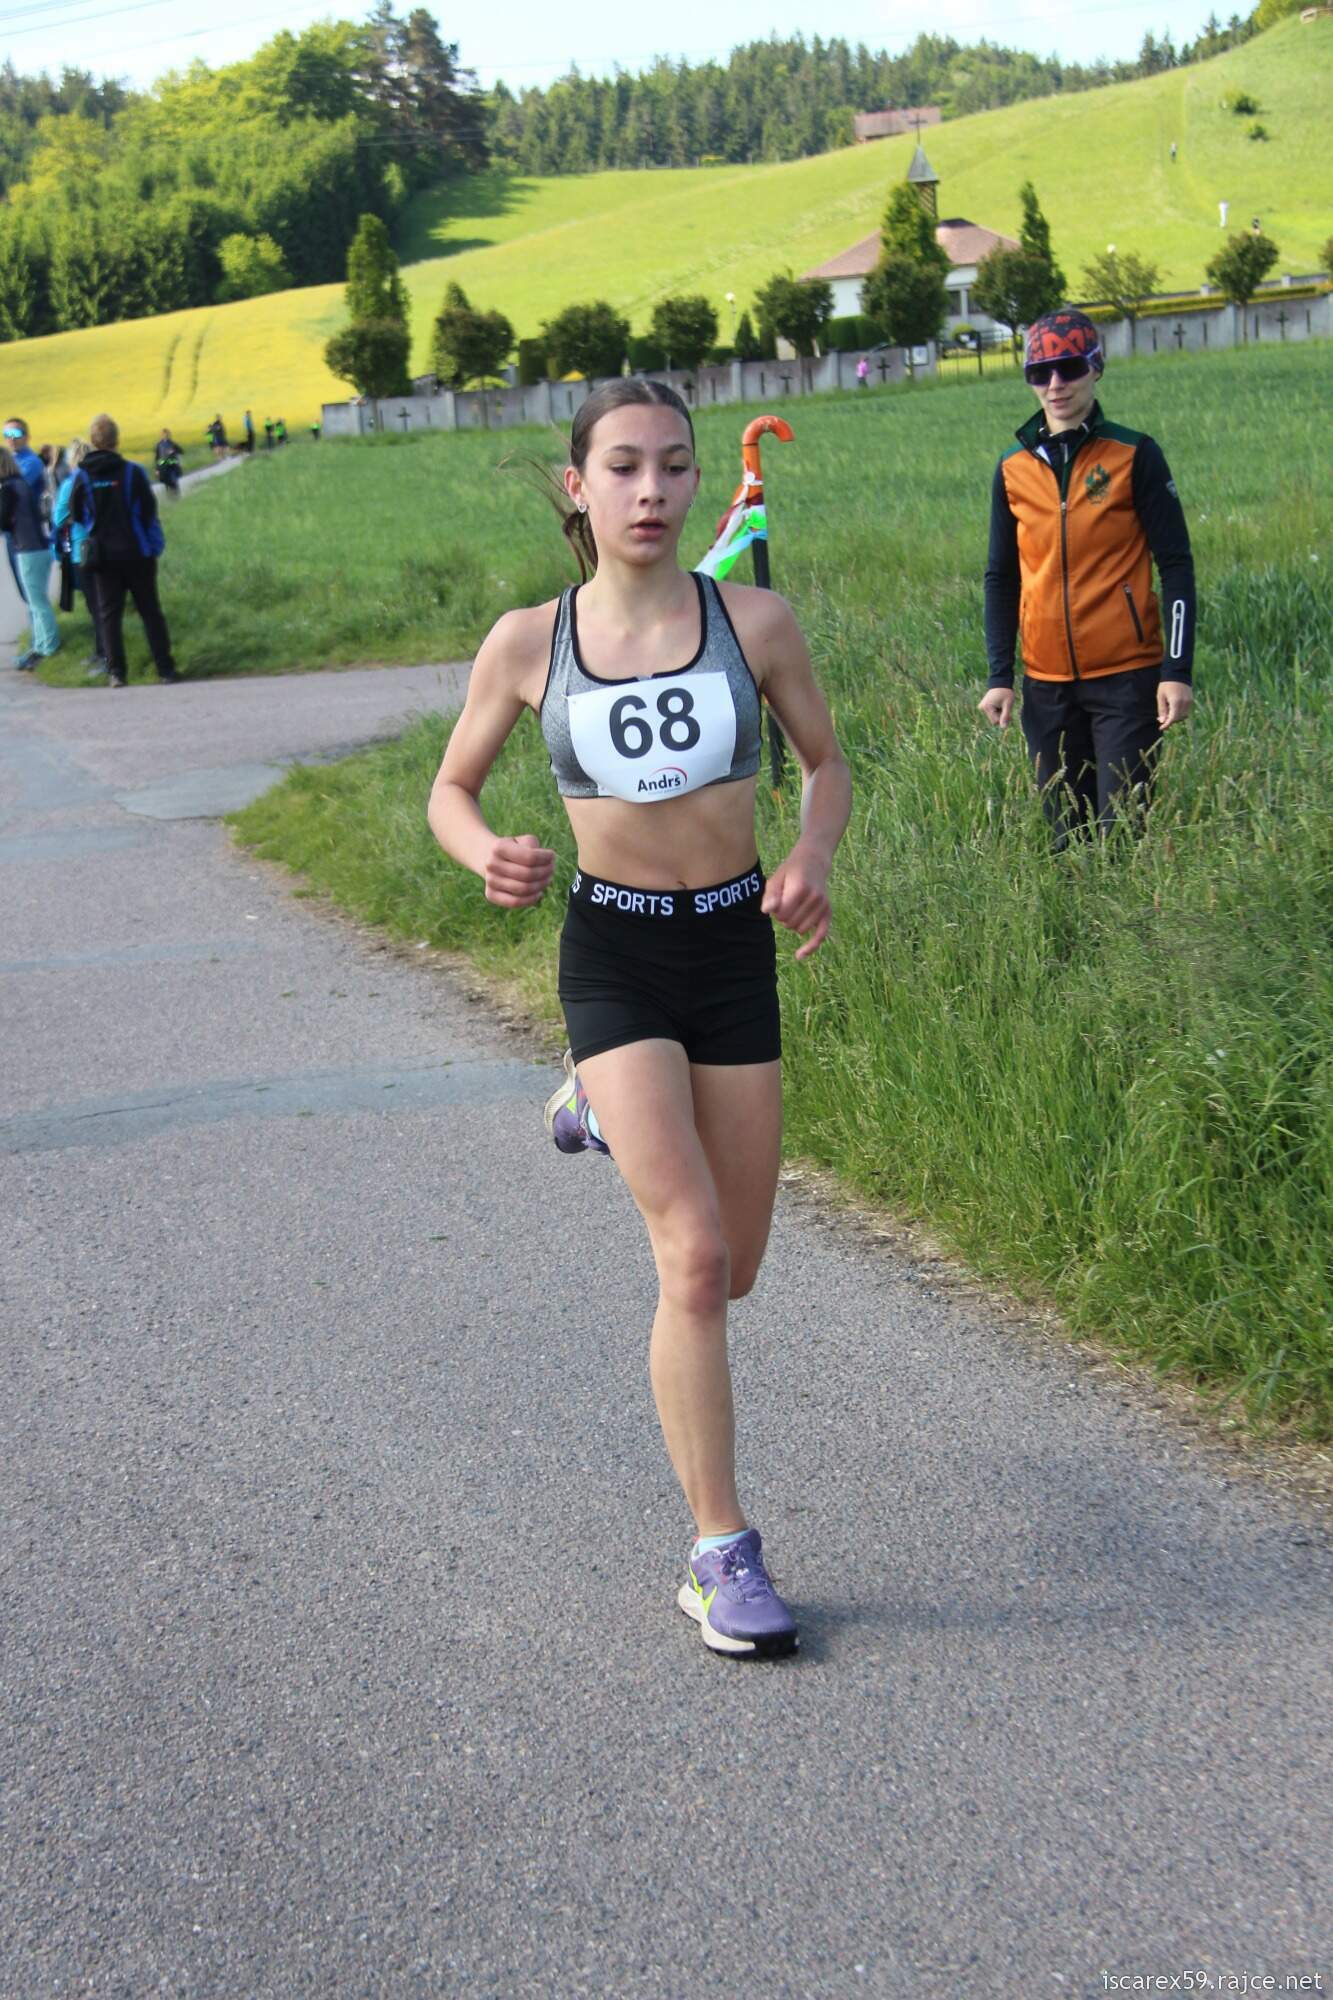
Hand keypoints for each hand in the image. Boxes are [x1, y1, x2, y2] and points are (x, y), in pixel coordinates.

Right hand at [484, 833, 554, 907]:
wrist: (490, 858)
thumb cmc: (514, 848)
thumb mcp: (523, 840)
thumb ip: (533, 846)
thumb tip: (545, 862)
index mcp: (499, 847)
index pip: (530, 857)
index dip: (545, 858)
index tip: (552, 856)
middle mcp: (491, 864)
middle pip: (528, 874)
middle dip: (545, 872)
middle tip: (552, 869)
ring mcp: (490, 880)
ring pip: (523, 889)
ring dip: (541, 885)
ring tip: (547, 879)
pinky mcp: (490, 894)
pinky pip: (515, 902)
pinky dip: (531, 899)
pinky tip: (539, 893)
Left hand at [762, 847, 830, 961]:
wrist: (813, 861)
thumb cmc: (790, 871)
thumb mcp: (776, 878)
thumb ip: (770, 895)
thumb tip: (767, 911)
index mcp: (800, 888)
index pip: (782, 913)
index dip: (775, 910)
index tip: (777, 899)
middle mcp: (814, 898)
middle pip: (790, 923)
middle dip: (783, 917)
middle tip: (785, 901)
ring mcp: (823, 906)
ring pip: (800, 930)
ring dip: (792, 924)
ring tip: (793, 908)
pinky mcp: (828, 912)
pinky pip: (821, 935)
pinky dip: (811, 947)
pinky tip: (799, 956)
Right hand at [979, 687, 1014, 728]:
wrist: (1001, 682)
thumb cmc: (1005, 692)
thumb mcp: (1007, 704)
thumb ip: (1005, 716)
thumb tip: (1004, 728)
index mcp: (987, 707)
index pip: (995, 721)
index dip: (1003, 719)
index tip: (1009, 713)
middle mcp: (982, 708)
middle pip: (994, 719)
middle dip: (1001, 716)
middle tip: (1006, 708)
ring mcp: (982, 707)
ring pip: (993, 717)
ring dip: (999, 714)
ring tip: (1002, 705)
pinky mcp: (984, 706)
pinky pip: (991, 713)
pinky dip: (997, 711)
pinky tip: (999, 705)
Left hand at [1158, 679, 1192, 727]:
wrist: (1177, 673)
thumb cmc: (1166, 685)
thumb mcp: (1160, 697)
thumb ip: (1162, 710)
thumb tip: (1163, 721)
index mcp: (1176, 702)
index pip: (1173, 719)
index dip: (1167, 725)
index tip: (1161, 728)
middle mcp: (1184, 703)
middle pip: (1178, 718)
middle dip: (1169, 721)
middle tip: (1161, 718)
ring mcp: (1189, 701)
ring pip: (1182, 716)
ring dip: (1175, 717)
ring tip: (1167, 712)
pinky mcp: (1191, 700)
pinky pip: (1185, 711)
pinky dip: (1179, 713)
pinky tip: (1173, 708)